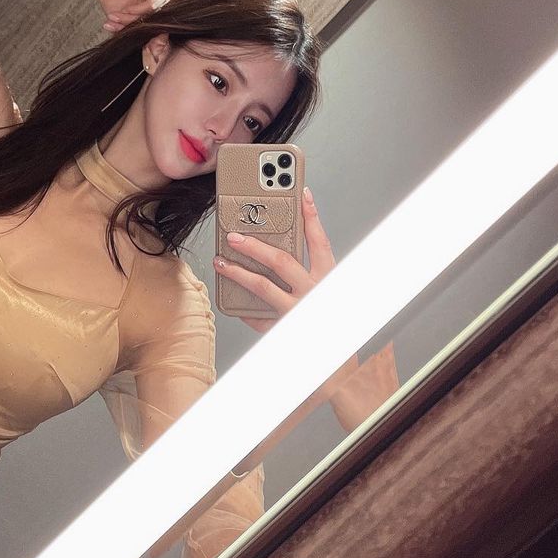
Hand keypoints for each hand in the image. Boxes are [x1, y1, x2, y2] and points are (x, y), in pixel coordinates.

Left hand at [213, 187, 342, 336]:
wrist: (337, 362)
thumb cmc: (331, 320)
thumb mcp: (327, 290)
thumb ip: (310, 271)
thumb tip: (279, 250)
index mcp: (328, 278)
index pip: (320, 242)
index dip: (311, 217)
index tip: (303, 194)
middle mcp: (314, 292)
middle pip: (281, 261)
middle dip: (254, 245)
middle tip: (233, 236)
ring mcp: (297, 311)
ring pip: (262, 286)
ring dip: (237, 272)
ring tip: (220, 262)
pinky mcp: (283, 330)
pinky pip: (258, 317)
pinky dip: (245, 309)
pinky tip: (234, 302)